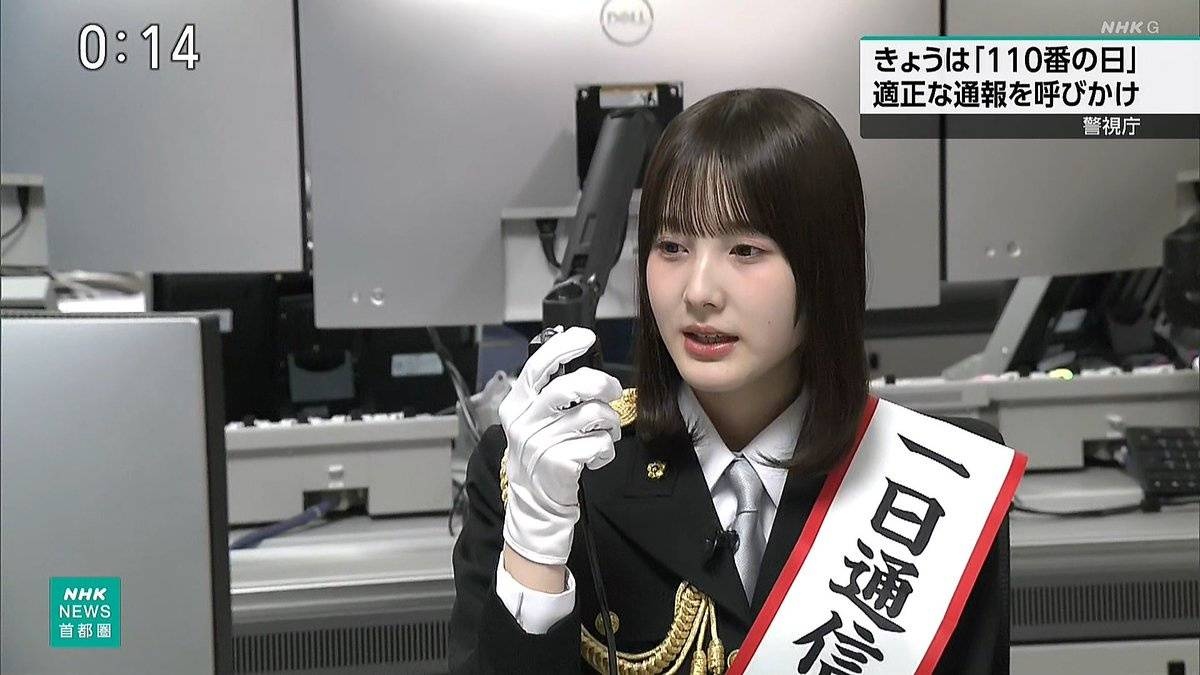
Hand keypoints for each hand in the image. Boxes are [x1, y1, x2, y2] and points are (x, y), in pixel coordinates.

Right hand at [499, 326, 623, 565]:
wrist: (535, 505)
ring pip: (592, 415)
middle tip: (611, 391)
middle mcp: (525, 422)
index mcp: (517, 405)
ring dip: (608, 423)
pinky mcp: (560, 464)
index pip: (537, 367)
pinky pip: (599, 444)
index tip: (586, 337)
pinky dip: (605, 449)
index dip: (563, 347)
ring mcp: (541, 444)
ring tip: (603, 433)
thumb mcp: (535, 420)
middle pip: (569, 387)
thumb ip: (550, 392)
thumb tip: (575, 355)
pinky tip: (595, 456)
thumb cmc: (542, 454)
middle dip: (600, 384)